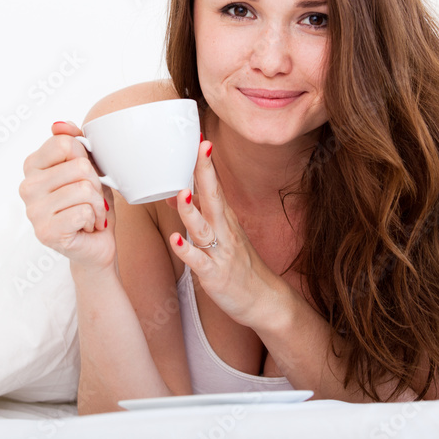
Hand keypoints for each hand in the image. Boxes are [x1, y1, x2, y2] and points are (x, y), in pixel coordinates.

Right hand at [19, 120, 114, 271]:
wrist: (96, 244)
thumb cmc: (90, 204)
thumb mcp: (86, 167)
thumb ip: (72, 143)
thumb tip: (60, 125)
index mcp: (33, 166)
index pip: (64, 143)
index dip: (85, 157)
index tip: (84, 174)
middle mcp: (27, 187)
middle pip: (78, 166)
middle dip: (95, 183)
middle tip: (91, 199)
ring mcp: (33, 211)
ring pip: (84, 190)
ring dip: (97, 205)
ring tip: (90, 214)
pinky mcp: (45, 232)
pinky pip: (83, 211)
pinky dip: (95, 219)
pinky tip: (87, 227)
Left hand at [166, 139, 283, 327]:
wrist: (264, 300)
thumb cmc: (238, 264)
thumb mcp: (219, 234)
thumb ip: (198, 213)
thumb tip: (174, 194)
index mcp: (225, 218)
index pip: (214, 185)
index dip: (206, 162)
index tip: (200, 138)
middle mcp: (223, 230)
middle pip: (213, 197)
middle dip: (205, 172)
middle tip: (199, 148)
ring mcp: (220, 252)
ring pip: (203, 228)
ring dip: (191, 210)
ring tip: (181, 193)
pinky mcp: (214, 274)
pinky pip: (199, 261)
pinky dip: (187, 251)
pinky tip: (175, 239)